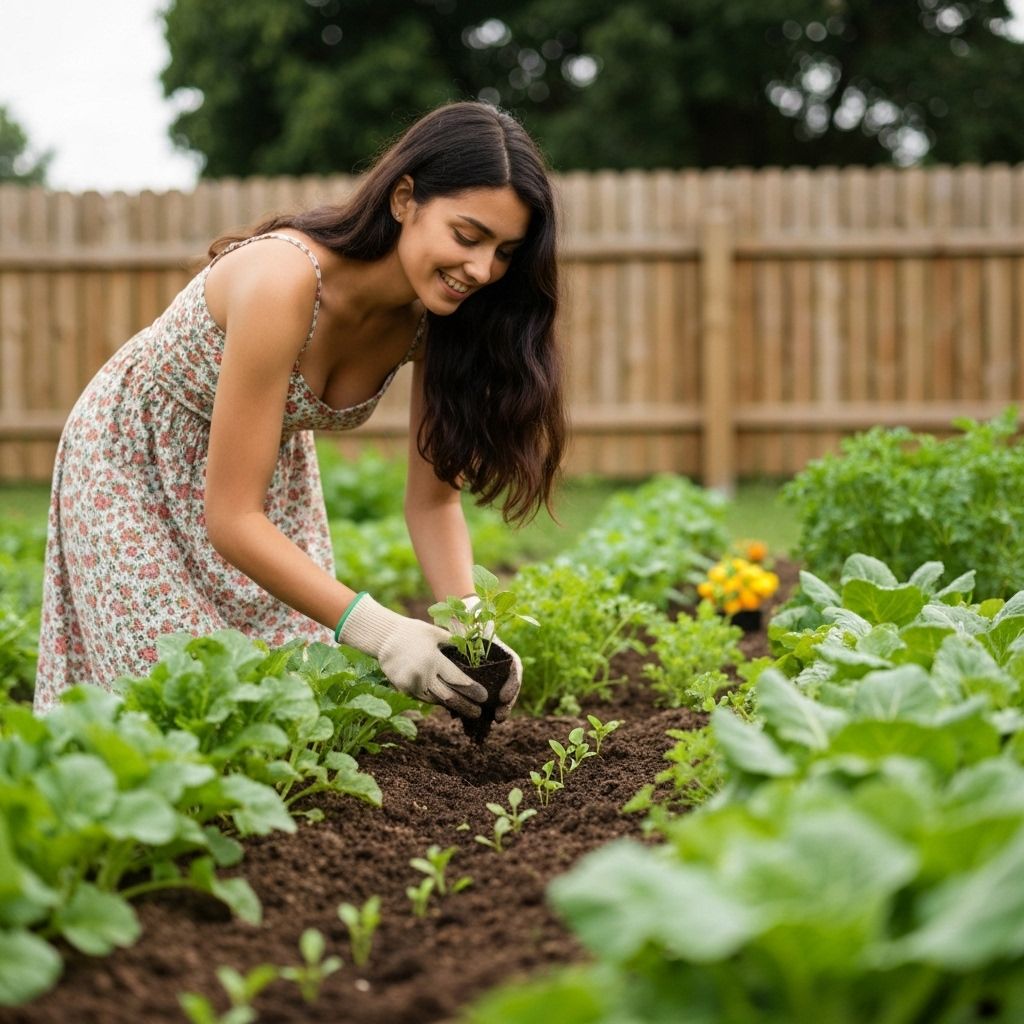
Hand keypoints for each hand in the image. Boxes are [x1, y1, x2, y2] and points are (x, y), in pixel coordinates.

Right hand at [337, 594, 486, 717]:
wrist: (384, 637)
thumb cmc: (413, 632)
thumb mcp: (435, 632)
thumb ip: (454, 641)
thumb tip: (476, 646)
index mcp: (434, 660)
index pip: (458, 679)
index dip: (473, 690)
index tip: (484, 697)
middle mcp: (423, 675)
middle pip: (449, 697)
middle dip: (466, 706)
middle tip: (478, 713)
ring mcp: (411, 684)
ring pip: (435, 700)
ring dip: (450, 705)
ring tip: (464, 708)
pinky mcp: (402, 689)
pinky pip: (422, 698)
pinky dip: (434, 699)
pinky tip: (444, 701)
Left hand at [456, 595, 520, 723]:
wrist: (463, 626)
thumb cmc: (472, 623)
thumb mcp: (475, 625)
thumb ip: (475, 628)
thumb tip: (468, 628)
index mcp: (506, 655)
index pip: (515, 671)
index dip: (512, 686)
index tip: (504, 698)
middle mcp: (502, 668)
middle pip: (510, 688)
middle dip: (507, 705)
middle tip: (500, 717)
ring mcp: (492, 677)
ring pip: (498, 697)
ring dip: (497, 711)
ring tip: (492, 721)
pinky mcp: (479, 684)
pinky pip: (483, 698)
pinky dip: (482, 710)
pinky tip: (474, 720)